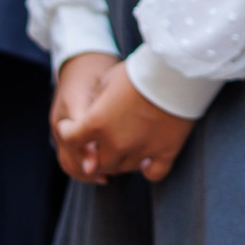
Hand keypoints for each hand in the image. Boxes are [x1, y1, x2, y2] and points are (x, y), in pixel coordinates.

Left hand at [54, 59, 196, 182]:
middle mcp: (116, 143)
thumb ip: (94, 104)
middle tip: (101, 142)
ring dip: (120, 159)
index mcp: (96, 123)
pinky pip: (153, 173)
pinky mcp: (166, 152)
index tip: (72, 127)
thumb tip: (91, 117)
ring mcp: (141, 151)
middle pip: (97, 163)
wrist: (176, 70)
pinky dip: (148, 169)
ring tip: (126, 144)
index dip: (68, 131)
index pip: (70, 140)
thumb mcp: (107, 80)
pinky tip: (147, 159)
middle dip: (94, 153)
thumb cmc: (139, 70)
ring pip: (123, 168)